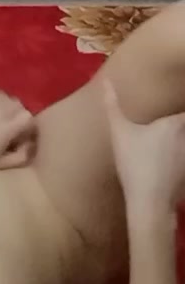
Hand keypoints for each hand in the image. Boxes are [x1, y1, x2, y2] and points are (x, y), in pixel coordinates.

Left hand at [0, 90, 36, 172]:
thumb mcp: (0, 165)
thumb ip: (22, 156)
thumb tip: (32, 144)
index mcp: (5, 129)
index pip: (28, 117)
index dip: (28, 125)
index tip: (23, 134)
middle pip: (19, 104)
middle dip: (19, 115)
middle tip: (12, 127)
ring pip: (7, 96)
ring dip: (8, 106)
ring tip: (1, 118)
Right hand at [104, 81, 184, 212]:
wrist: (149, 203)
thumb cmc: (134, 163)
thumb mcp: (119, 132)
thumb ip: (112, 105)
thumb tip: (106, 81)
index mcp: (175, 124)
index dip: (180, 108)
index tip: (175, 105)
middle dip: (180, 122)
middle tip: (172, 120)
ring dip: (182, 140)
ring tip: (172, 141)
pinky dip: (182, 157)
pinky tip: (172, 160)